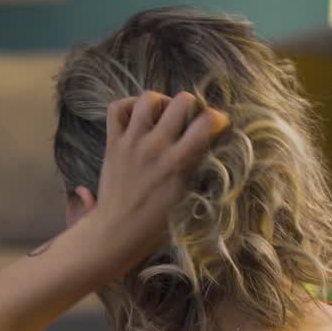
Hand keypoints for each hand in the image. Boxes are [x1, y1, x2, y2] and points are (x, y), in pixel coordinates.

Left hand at [89, 91, 229, 270]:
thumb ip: (200, 168)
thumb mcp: (190, 198)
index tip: (217, 127)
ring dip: (161, 103)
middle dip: (192, 106)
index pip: (208, 122)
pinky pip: (117, 109)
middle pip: (182, 101)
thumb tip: (213, 144)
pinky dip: (128, 106)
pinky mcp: (112, 143)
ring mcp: (131, 143)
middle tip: (189, 120)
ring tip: (164, 116)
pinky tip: (138, 117)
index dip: (218, 119)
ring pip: (148, 99)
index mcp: (179, 163)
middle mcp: (155, 147)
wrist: (118, 232)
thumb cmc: (158, 223)